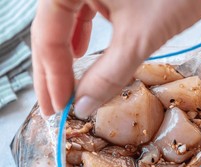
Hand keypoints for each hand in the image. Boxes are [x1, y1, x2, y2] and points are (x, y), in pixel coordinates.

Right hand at [31, 0, 200, 116]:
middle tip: (54, 105)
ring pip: (66, 21)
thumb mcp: (140, 38)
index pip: (47, 35)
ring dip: (65, 54)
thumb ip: (109, 73)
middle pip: (51, 29)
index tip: (58, 108)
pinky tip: (82, 52)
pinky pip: (84, 11)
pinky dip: (82, 35)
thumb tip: (84, 104)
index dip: (51, 77)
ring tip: (66, 85)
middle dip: (52, 70)